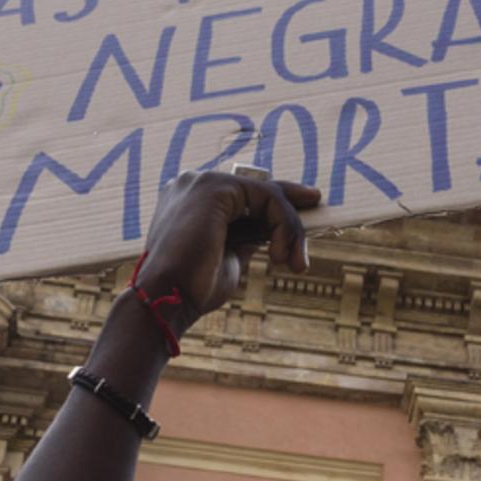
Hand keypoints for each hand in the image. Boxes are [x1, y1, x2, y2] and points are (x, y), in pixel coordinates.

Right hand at [132, 169, 319, 328]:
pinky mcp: (215, 187)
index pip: (245, 193)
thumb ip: (247, 236)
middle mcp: (193, 183)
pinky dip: (284, 227)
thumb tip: (272, 230)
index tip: (307, 209)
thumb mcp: (228, 255)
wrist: (167, 299)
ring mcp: (202, 181)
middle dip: (291, 212)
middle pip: (260, 188)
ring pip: (268, 195)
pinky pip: (268, 198)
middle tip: (313, 228)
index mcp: (191, 198)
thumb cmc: (192, 287)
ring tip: (294, 264)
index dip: (278, 202)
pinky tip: (281, 256)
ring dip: (290, 229)